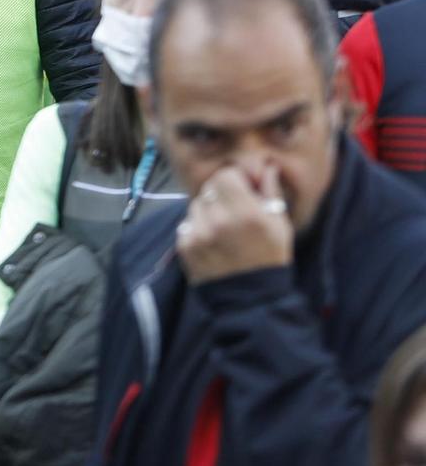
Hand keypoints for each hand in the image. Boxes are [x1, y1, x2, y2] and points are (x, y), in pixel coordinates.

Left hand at [175, 164, 293, 284]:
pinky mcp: (184, 246)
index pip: (225, 175)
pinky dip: (197, 228)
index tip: (242, 191)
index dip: (234, 181)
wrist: (251, 299)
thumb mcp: (280, 225)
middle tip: (233, 210)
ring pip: (196, 205)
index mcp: (246, 212)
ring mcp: (199, 233)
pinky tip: (213, 242)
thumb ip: (270, 192)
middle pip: (209, 188)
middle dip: (220, 194)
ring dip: (207, 211)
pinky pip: (187, 224)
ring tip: (223, 229)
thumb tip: (266, 166)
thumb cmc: (271, 258)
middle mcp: (219, 220)